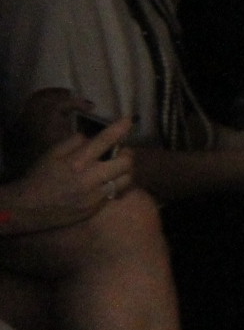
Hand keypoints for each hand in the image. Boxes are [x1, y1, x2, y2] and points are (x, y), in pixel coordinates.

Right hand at [0, 110, 132, 232]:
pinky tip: (105, 182)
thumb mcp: (52, 153)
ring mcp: (94, 196)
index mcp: (77, 161)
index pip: (105, 140)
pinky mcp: (96, 208)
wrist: (28, 207)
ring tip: (116, 168)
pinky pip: (115, 193)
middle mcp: (89, 179)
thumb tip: (93, 136)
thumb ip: (74, 142)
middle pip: (126, 162)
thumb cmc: (41, 176)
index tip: (129, 121)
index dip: (120, 129)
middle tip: (122, 152)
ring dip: (125, 171)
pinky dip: (114, 185)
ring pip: (126, 180)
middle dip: (127, 153)